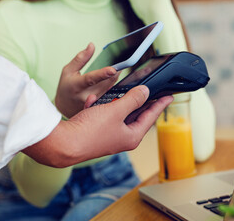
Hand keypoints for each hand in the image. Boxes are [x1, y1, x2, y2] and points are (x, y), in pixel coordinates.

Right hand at [23, 85, 172, 167]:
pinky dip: (98, 107)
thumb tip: (145, 92)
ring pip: (117, 114)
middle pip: (136, 115)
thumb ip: (133, 100)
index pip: (151, 117)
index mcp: (131, 136)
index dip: (160, 104)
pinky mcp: (96, 133)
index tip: (169, 96)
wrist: (63, 144)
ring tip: (115, 92)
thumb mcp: (116, 111)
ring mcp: (109, 136)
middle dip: (138, 100)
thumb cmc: (91, 131)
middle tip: (148, 89)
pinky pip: (102, 116)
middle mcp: (122, 138)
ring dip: (114, 101)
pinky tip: (92, 100)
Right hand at [55, 43, 118, 117]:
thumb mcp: (68, 70)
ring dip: (115, 78)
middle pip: (107, 83)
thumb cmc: (66, 88)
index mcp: (77, 86)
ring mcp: (94, 104)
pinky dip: (113, 85)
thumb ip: (81, 58)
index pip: (91, 79)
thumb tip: (92, 45)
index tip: (113, 69)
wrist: (64, 108)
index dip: (103, 74)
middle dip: (115, 72)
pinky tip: (112, 81)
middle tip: (120, 64)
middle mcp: (87, 96)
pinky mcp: (100, 107)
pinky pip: (111, 94)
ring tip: (115, 71)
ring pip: (111, 88)